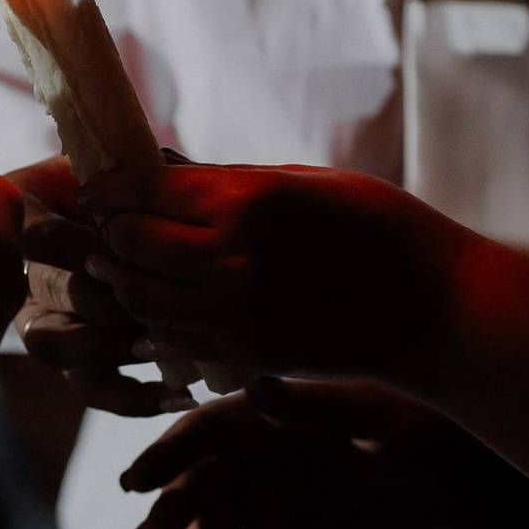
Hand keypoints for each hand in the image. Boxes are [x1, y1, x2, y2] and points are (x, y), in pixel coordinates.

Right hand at [9, 155, 192, 417]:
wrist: (150, 236)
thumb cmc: (130, 194)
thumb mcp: (124, 174)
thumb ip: (136, 176)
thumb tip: (162, 170)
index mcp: (33, 218)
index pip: (38, 239)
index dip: (74, 248)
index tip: (110, 250)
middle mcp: (27, 274)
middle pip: (48, 295)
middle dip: (99, 301)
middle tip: (148, 304)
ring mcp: (42, 322)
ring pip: (54, 347)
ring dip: (107, 346)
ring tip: (160, 346)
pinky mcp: (70, 363)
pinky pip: (89, 388)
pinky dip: (132, 397)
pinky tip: (177, 394)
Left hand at [80, 164, 467, 385]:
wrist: (432, 308)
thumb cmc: (377, 226)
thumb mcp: (302, 181)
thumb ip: (228, 181)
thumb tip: (162, 173)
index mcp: (248, 200)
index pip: (145, 191)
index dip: (109, 187)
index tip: (96, 185)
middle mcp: (232, 258)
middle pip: (129, 244)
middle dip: (110, 231)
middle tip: (106, 223)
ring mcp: (235, 313)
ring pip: (138, 298)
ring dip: (125, 279)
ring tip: (129, 265)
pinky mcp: (244, 354)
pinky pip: (173, 337)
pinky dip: (157, 320)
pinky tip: (165, 304)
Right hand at [118, 379, 476, 528]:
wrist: (446, 485)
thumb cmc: (411, 433)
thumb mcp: (366, 421)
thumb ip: (310, 410)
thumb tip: (256, 387)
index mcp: (266, 415)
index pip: (202, 431)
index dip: (166, 454)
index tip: (134, 480)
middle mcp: (255, 456)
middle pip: (197, 482)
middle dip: (170, 509)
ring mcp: (266, 498)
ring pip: (215, 524)